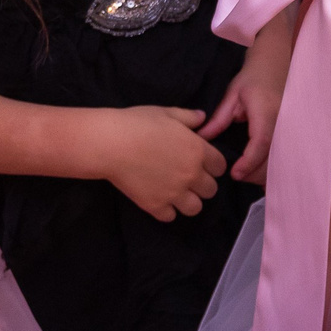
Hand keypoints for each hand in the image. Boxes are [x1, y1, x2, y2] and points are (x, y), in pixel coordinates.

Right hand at [104, 105, 227, 220]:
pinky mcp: (156, 206)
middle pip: (211, 190)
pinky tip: (158, 199)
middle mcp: (191, 174)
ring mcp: (174, 193)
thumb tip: (203, 117)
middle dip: (202, 185)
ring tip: (176, 193)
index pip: (220, 167)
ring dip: (188, 201)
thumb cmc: (137, 124)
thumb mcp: (166, 113)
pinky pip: (170, 216)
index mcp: (198, 151)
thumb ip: (188, 117)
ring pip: (195, 208)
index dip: (212, 165)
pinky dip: (166, 210)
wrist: (110, 144)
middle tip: (187, 178)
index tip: (201, 163)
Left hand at [203, 44, 287, 185]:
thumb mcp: (232, 94)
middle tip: (235, 176)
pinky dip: (271, 167)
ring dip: (263, 172)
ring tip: (244, 175)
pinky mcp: (288, 134)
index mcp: (266, 113)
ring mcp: (287, 130)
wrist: (274, 66)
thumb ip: (219, 118)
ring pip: (279, 160)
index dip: (249, 161)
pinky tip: (258, 172)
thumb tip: (201, 139)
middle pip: (273, 157)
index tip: (234, 173)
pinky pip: (281, 156)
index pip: (261, 141)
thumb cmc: (252, 78)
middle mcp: (282, 124)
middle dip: (255, 173)